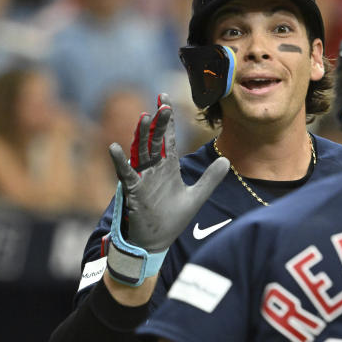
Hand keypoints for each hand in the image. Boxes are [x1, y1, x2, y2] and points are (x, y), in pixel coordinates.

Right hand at [108, 95, 229, 252]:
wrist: (156, 242)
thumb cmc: (172, 219)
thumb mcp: (196, 197)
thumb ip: (210, 179)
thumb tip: (226, 160)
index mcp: (168, 167)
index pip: (167, 138)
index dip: (167, 120)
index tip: (165, 99)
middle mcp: (154, 168)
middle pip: (155, 140)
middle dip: (158, 123)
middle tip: (163, 105)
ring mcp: (142, 178)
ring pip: (141, 152)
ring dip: (141, 135)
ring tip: (143, 117)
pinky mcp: (133, 191)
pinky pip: (125, 174)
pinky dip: (120, 161)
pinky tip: (115, 147)